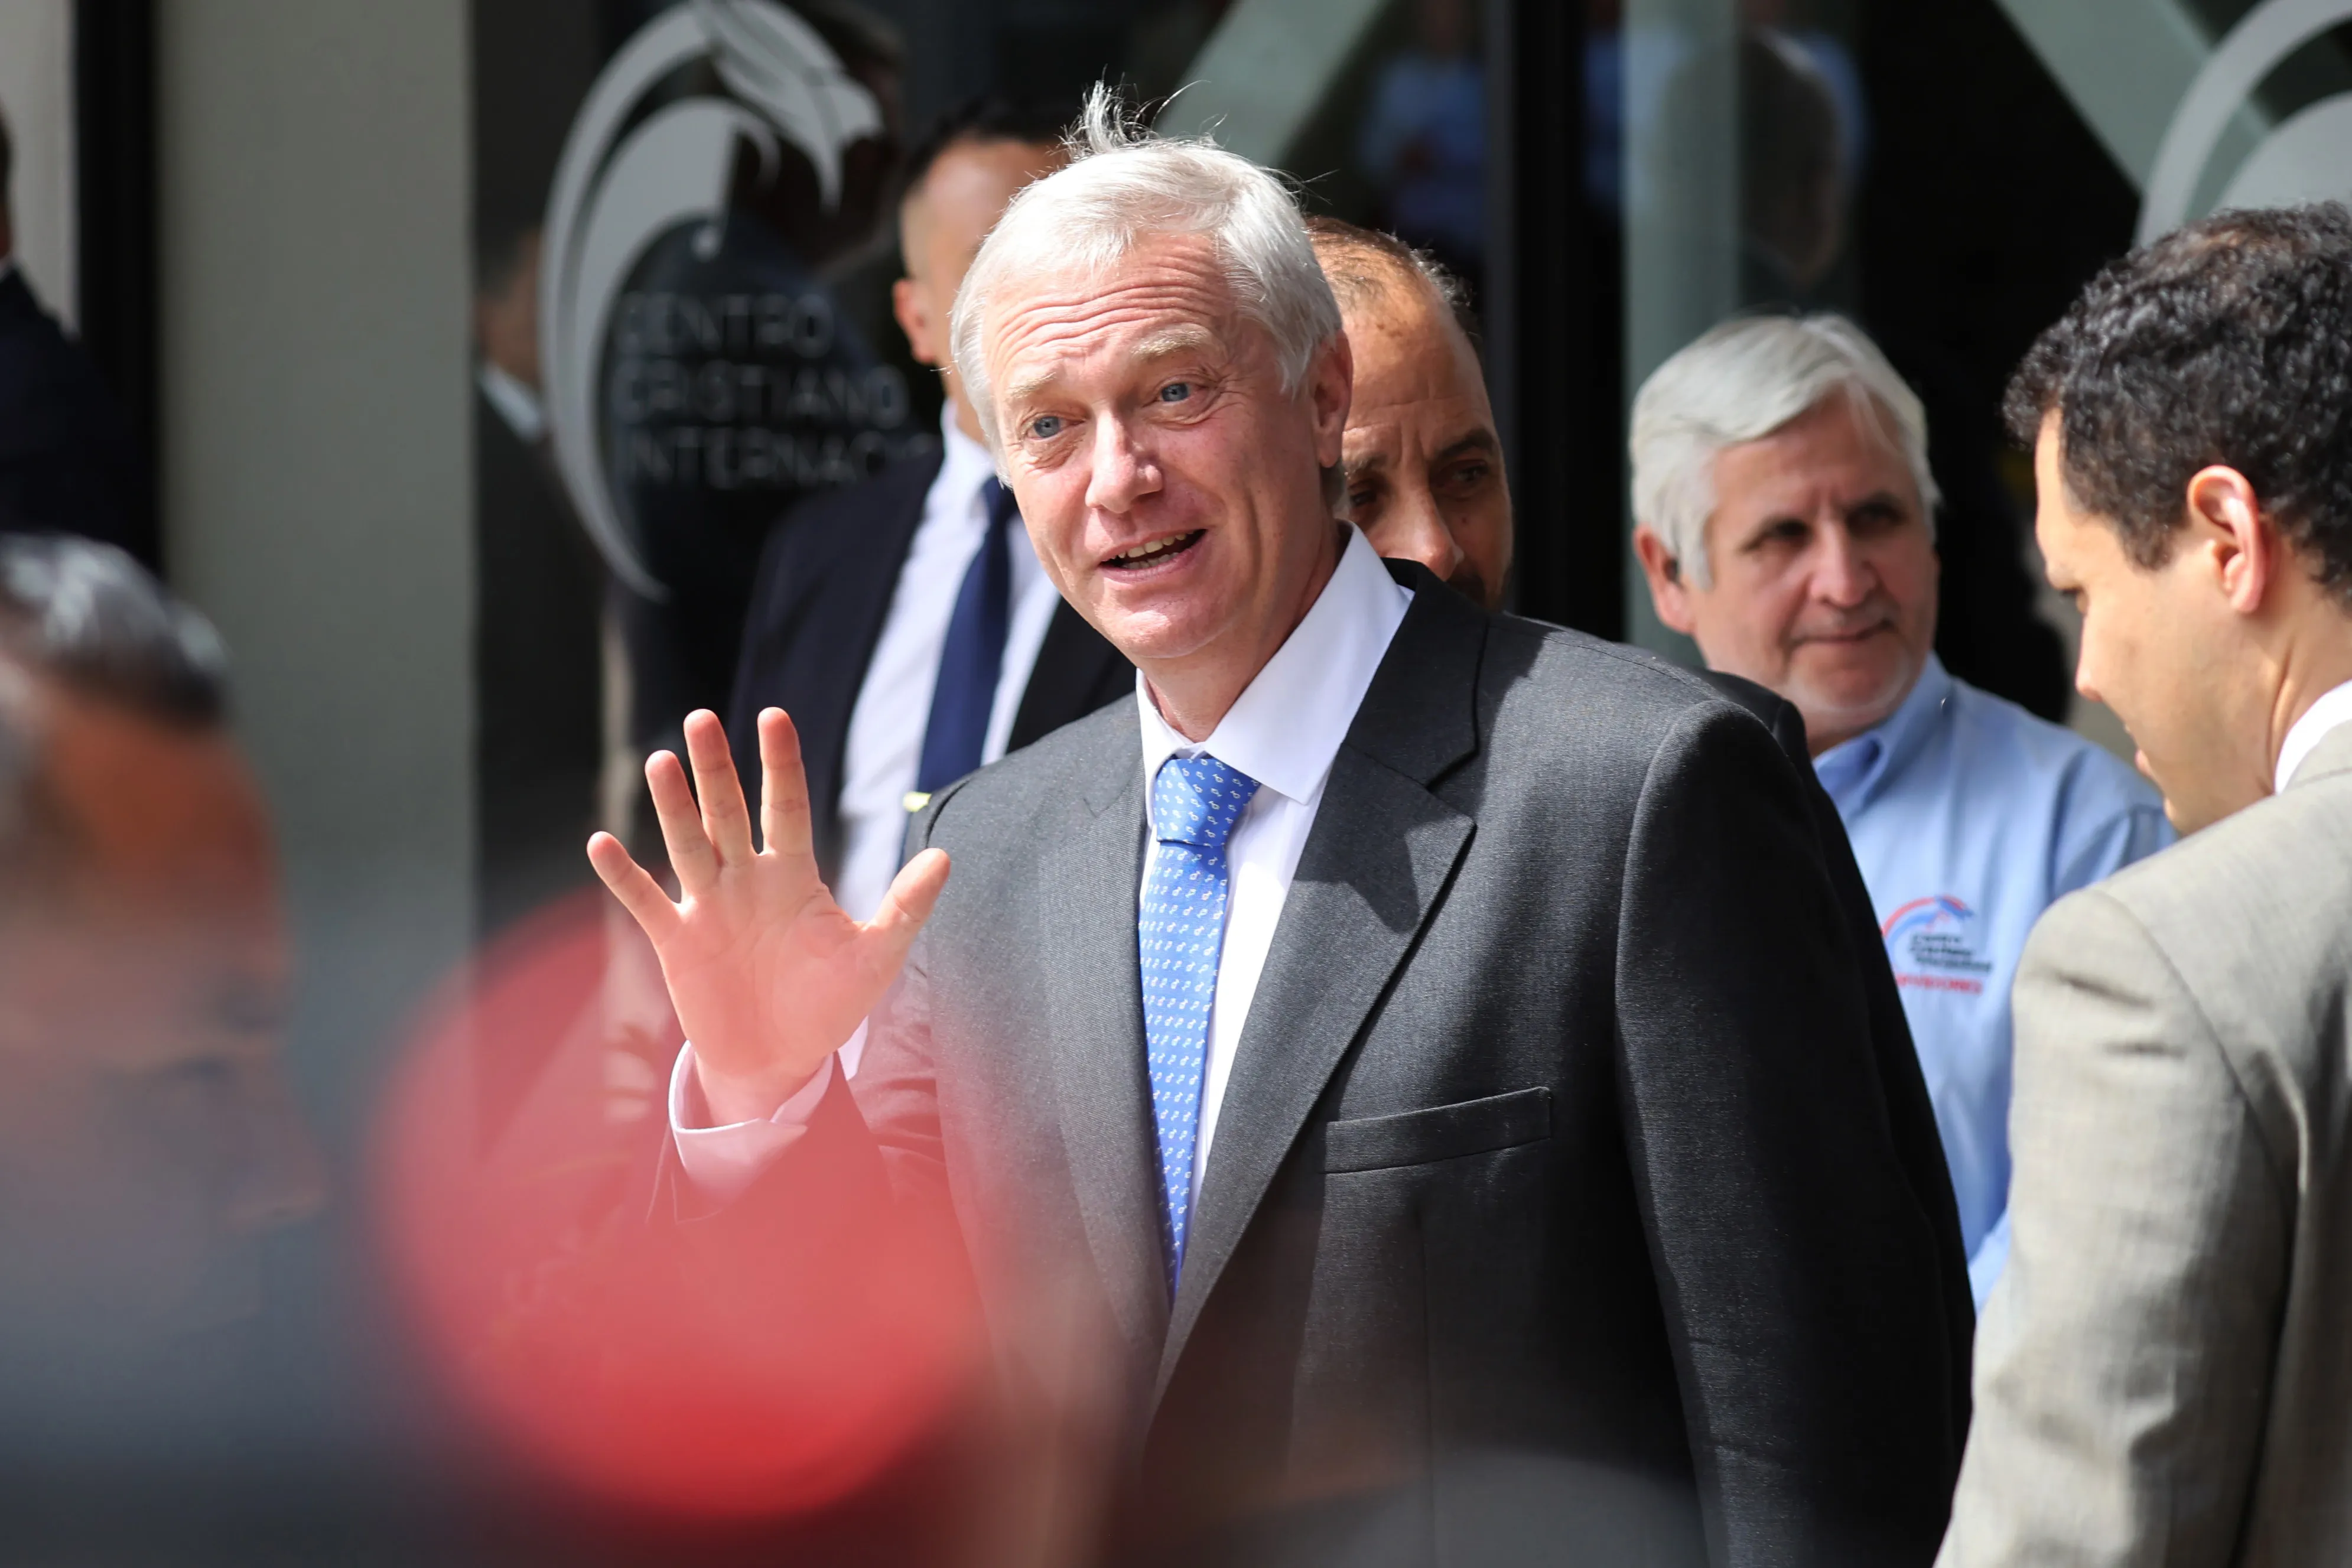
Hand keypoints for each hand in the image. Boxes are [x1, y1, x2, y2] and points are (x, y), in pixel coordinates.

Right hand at [587, 708, 949, 1123]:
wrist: (779, 1062)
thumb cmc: (828, 1006)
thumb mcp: (874, 957)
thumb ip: (905, 907)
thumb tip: (945, 857)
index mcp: (793, 875)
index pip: (786, 806)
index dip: (781, 764)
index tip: (776, 717)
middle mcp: (746, 879)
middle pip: (728, 812)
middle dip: (716, 769)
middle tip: (702, 720)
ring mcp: (708, 906)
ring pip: (687, 843)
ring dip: (674, 806)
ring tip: (661, 761)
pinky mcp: (676, 941)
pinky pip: (645, 901)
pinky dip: (622, 876)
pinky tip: (600, 844)